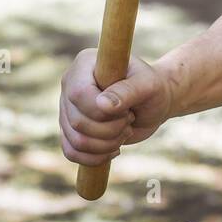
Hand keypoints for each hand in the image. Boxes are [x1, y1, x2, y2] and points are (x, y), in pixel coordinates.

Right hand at [59, 48, 174, 166]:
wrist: (153, 103)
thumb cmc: (153, 88)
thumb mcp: (148, 85)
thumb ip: (127, 91)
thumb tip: (102, 104)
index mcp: (85, 64)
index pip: (78, 94)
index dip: (102, 111)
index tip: (127, 110)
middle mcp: (70, 84)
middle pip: (77, 121)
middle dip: (110, 129)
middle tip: (129, 119)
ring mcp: (68, 108)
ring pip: (76, 140)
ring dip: (106, 144)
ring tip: (124, 131)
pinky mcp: (71, 129)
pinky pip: (71, 152)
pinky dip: (95, 157)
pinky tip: (114, 148)